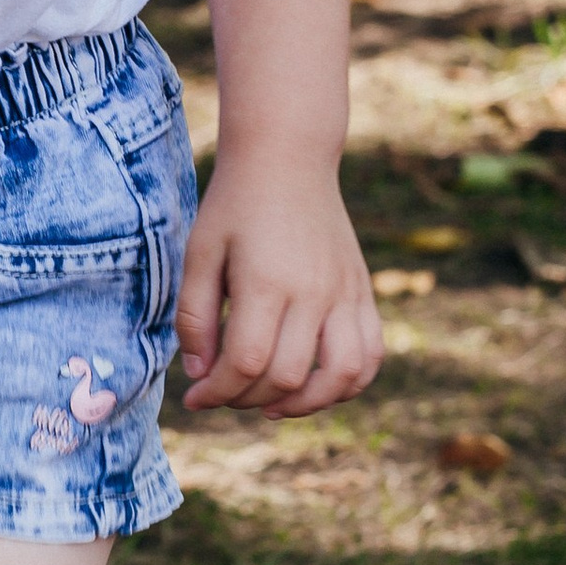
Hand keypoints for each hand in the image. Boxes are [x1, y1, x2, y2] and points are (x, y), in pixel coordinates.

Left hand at [176, 157, 381, 416]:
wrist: (288, 159)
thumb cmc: (235, 205)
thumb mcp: (199, 253)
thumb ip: (194, 316)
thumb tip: (199, 375)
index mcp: (266, 281)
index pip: (245, 363)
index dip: (217, 391)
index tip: (194, 397)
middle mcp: (313, 291)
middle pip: (288, 376)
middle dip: (247, 398)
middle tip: (223, 391)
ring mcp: (345, 293)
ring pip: (342, 375)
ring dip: (306, 405)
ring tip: (272, 405)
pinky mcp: (362, 292)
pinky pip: (370, 355)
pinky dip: (348, 384)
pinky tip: (314, 387)